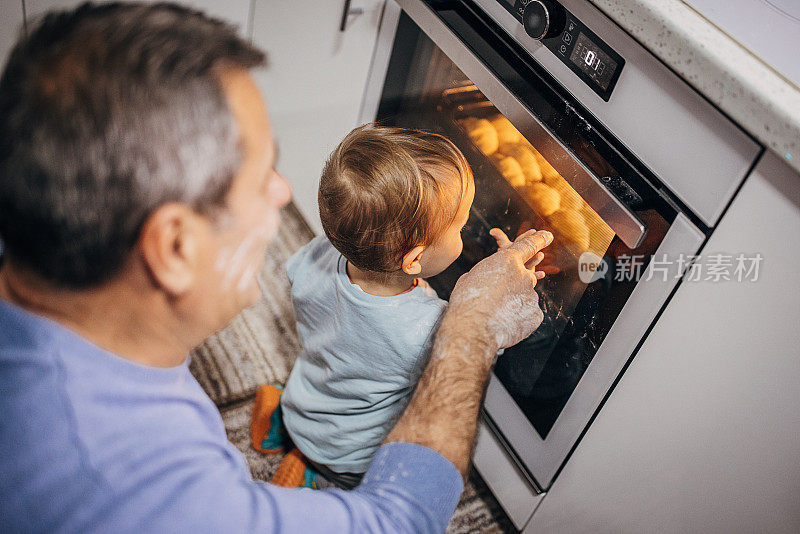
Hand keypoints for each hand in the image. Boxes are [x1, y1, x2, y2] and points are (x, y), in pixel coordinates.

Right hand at [449, 229, 552, 349]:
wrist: (473, 328)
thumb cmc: (466, 301)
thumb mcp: (471, 278)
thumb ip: (487, 274)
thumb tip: (491, 279)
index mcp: (506, 260)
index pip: (527, 245)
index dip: (538, 239)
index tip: (547, 235)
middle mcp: (523, 274)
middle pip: (525, 275)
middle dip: (515, 284)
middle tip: (500, 295)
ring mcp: (531, 294)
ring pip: (524, 296)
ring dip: (513, 303)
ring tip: (495, 313)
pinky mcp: (536, 313)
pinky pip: (528, 313)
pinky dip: (518, 317)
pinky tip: (504, 322)